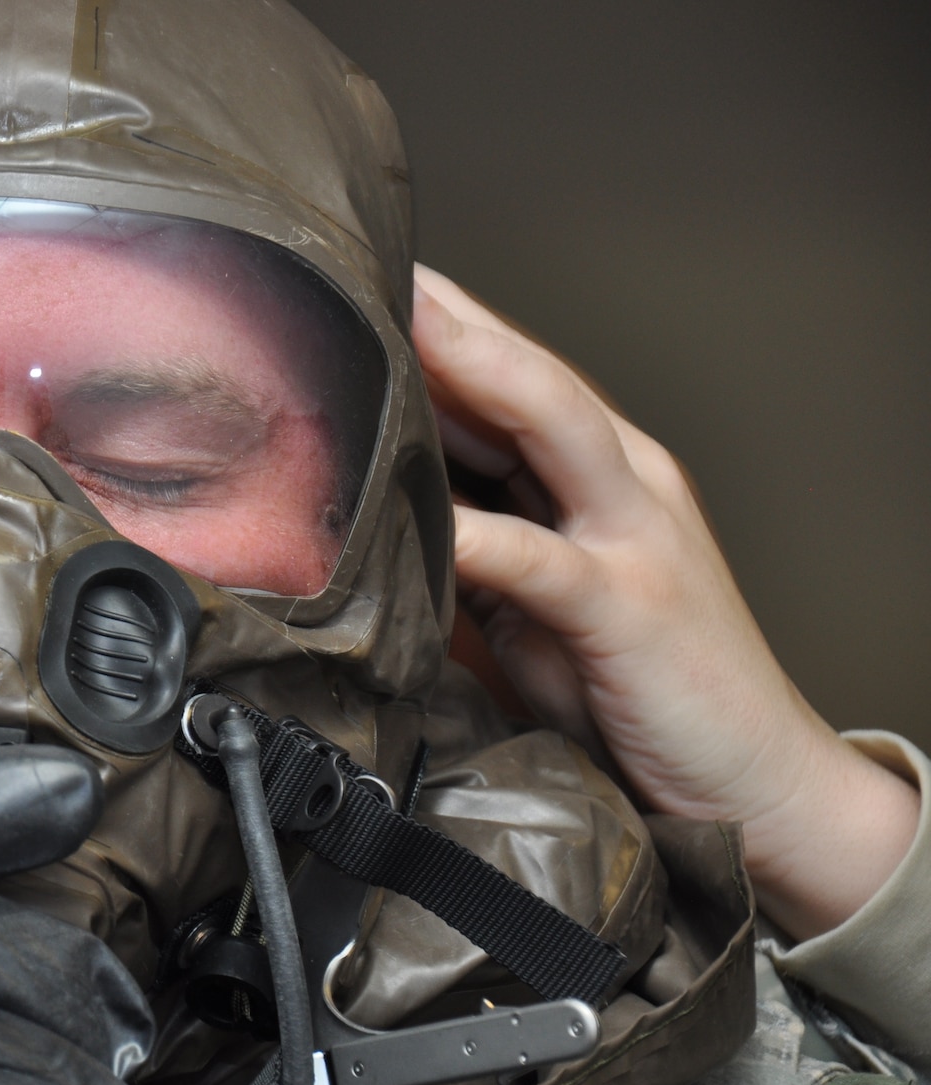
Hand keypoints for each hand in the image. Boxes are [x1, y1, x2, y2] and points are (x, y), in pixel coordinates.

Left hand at [413, 265, 918, 938]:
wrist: (759, 787)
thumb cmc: (634, 698)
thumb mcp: (532, 615)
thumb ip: (468, 560)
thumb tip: (363, 535)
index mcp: (599, 481)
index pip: (511, 385)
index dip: (440, 333)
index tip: (357, 290)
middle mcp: (624, 488)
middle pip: (529, 378)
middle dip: (450, 319)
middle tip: (366, 266)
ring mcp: (636, 541)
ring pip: (550, 429)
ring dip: (473, 372)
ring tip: (398, 327)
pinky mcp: (631, 610)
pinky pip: (543, 559)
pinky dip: (478, 534)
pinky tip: (423, 513)